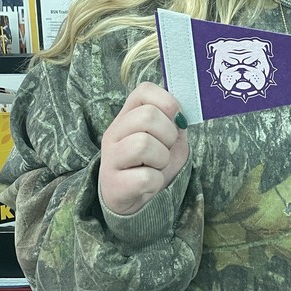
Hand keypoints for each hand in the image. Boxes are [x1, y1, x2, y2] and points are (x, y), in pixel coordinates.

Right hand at [99, 81, 189, 214]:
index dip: (167, 101)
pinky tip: (148, 184)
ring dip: (162, 159)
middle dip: (168, 134)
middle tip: (166, 149)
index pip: (144, 90)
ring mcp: (110, 158)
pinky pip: (145, 177)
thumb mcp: (167, 140)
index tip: (175, 120)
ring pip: (143, 144)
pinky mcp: (113, 184)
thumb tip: (181, 116)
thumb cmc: (152, 165)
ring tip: (156, 166)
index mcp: (127, 116)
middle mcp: (114, 133)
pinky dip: (156, 182)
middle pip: (147, 116)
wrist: (133, 200)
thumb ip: (175, 123)